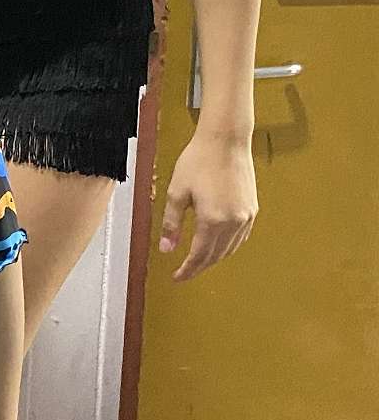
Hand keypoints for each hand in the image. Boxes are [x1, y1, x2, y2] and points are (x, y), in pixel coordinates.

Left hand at [159, 128, 256, 280]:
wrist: (225, 141)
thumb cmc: (198, 162)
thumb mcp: (177, 193)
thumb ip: (172, 224)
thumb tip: (167, 249)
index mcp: (212, 220)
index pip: (199, 255)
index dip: (188, 269)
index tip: (177, 277)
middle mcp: (234, 222)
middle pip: (216, 255)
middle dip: (199, 267)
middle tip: (185, 273)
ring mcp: (246, 216)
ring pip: (230, 248)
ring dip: (214, 258)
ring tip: (198, 262)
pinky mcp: (253, 209)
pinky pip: (241, 236)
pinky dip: (229, 246)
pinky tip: (219, 246)